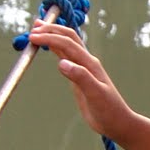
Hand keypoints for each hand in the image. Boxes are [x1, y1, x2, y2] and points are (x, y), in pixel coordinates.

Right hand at [29, 20, 134, 140]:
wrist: (117, 122)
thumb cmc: (109, 110)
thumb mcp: (95, 95)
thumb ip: (80, 77)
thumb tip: (61, 62)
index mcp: (90, 63)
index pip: (67, 44)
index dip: (50, 38)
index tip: (32, 37)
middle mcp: (86, 62)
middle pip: (68, 38)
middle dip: (51, 30)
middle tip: (33, 27)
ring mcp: (83, 68)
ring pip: (66, 45)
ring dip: (52, 35)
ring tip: (36, 30)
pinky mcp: (79, 76)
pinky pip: (66, 57)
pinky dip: (55, 48)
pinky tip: (48, 46)